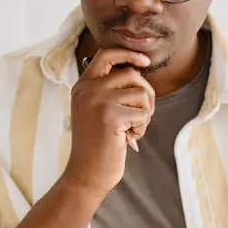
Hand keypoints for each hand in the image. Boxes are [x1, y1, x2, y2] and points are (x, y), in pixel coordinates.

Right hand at [63, 48, 154, 197]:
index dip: (129, 53)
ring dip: (144, 114)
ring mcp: (98, 101)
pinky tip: (127, 139)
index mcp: (83, 86)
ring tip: (129, 129)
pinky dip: (141, 128)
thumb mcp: (96, 110)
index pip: (106, 54)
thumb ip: (110, 90)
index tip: (145, 61)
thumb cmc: (98, 145)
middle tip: (141, 114)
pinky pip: (143, 113)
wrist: (86, 174)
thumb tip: (138, 71)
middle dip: (145, 93)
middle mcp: (87, 89)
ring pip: (141, 94)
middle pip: (131, 74)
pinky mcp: (111, 116)